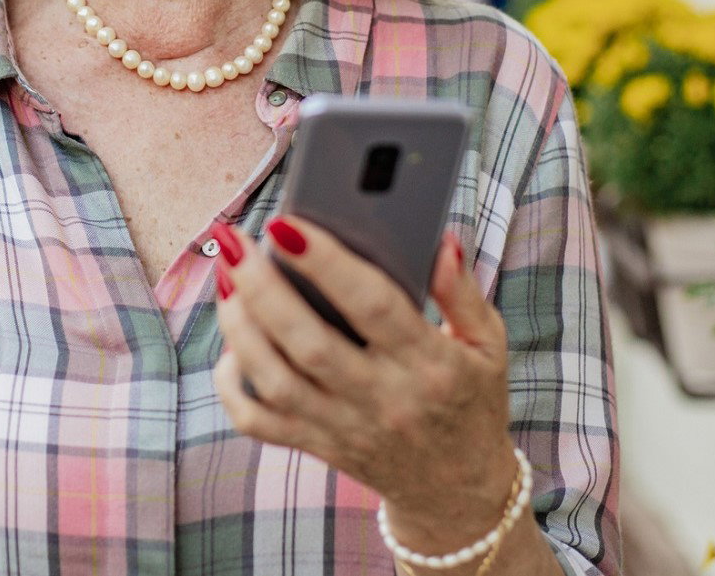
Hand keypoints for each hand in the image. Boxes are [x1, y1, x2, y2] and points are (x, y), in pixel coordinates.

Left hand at [210, 216, 520, 553]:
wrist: (458, 490)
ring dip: (240, 329)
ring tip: (226, 280)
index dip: (327, 263)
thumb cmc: (471, 400)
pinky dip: (232, 387)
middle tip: (235, 242)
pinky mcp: (318, 446)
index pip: (373, 306)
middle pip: (309, 343)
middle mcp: (383, 398)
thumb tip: (441, 240)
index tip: (286, 224)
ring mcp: (345, 427)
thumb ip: (462, 292)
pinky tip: (228, 346)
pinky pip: (260, 423)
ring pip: (277, 380)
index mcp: (429, 364)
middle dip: (262, 288)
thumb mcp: (488, 345)